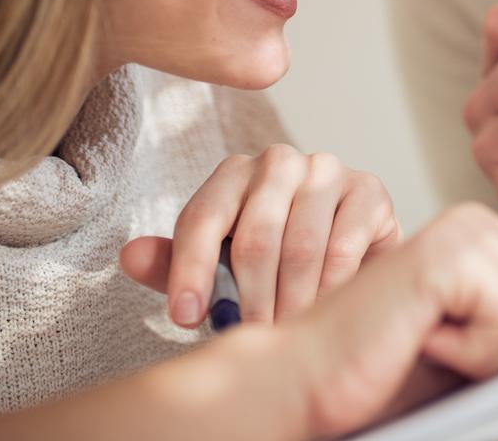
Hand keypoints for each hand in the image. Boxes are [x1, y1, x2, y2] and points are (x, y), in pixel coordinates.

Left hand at [120, 145, 399, 326]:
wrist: (342, 259)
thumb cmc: (272, 264)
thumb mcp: (218, 267)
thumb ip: (175, 264)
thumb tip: (129, 256)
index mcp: (234, 173)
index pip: (203, 216)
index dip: (189, 270)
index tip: (185, 319)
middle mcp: (280, 161)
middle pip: (255, 234)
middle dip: (249, 297)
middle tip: (250, 336)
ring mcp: (328, 171)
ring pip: (302, 244)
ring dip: (290, 300)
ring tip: (285, 331)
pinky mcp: (369, 191)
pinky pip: (344, 246)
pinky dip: (329, 288)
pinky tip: (321, 310)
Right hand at [291, 204, 497, 435]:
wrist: (305, 382)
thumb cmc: (388, 374)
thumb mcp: (486, 353)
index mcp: (495, 245)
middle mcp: (486, 226)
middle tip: (459, 350)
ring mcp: (467, 233)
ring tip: (440, 344)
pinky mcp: (450, 255)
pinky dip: (480, 347)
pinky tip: (432, 338)